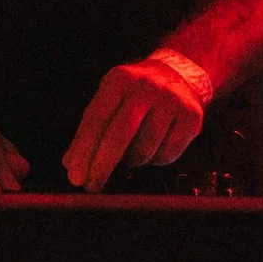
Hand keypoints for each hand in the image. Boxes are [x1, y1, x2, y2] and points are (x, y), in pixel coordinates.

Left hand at [63, 58, 206, 192]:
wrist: (179, 75)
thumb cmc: (135, 93)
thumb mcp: (109, 98)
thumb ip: (90, 128)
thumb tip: (71, 163)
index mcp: (120, 79)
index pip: (96, 118)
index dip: (84, 150)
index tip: (75, 175)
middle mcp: (146, 87)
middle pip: (119, 135)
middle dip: (102, 165)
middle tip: (92, 186)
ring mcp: (172, 101)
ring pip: (144, 149)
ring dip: (131, 161)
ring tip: (129, 155)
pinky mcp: (191, 117)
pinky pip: (167, 154)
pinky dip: (154, 160)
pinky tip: (151, 149)